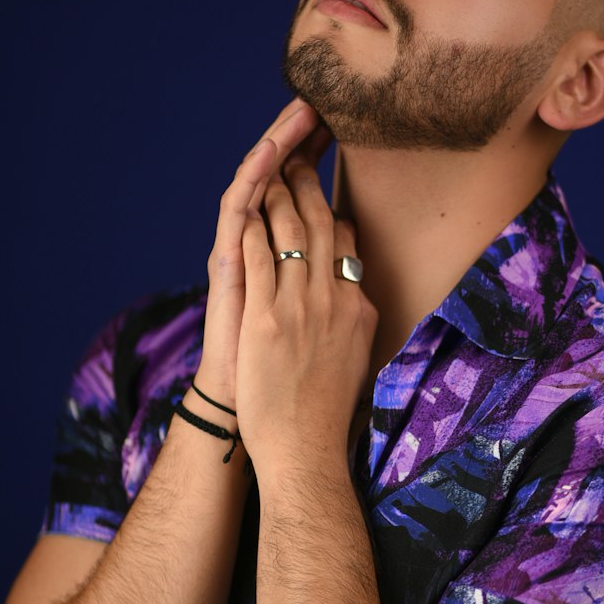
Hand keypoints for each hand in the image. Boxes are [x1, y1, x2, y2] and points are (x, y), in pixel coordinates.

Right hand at [197, 99, 332, 406]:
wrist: (248, 407)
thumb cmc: (284, 374)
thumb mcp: (324, 320)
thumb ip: (335, 286)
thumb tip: (357, 267)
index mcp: (289, 258)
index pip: (309, 195)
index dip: (325, 162)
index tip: (348, 127)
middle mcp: (263, 249)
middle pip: (285, 180)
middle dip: (306, 141)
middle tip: (326, 100)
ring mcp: (241, 252)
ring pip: (260, 185)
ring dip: (281, 144)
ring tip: (301, 109)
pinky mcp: (225, 263)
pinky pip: (238, 210)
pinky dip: (254, 178)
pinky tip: (270, 151)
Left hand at [235, 156, 377, 471]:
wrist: (305, 450)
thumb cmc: (325, 414)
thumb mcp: (353, 358)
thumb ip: (352, 322)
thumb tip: (354, 300)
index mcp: (357, 308)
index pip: (345, 242)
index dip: (328, 209)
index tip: (317, 189)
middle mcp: (334, 299)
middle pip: (320, 225)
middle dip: (305, 182)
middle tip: (294, 153)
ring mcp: (300, 306)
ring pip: (290, 232)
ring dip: (279, 193)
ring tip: (270, 168)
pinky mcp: (266, 317)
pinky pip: (260, 257)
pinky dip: (253, 226)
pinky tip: (246, 205)